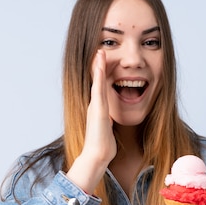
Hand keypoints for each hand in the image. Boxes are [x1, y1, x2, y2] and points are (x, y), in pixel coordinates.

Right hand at [66, 50, 116, 192]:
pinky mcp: (98, 108)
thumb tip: (110, 123)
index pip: (100, 87)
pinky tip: (100, 64)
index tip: (104, 61)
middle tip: (100, 50)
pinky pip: (99, 88)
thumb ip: (108, 123)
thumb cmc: (103, 145)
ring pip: (96, 81)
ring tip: (100, 51)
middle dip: (98, 66)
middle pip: (96, 81)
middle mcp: (94, 105)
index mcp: (98, 109)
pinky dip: (99, 75)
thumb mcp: (107, 129)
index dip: (101, 74)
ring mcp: (95, 106)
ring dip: (98, 66)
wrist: (97, 155)